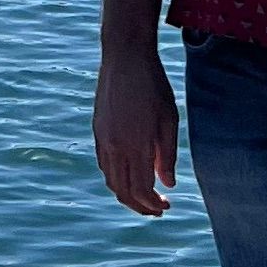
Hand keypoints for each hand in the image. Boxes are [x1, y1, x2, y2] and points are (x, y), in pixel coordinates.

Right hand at [94, 44, 178, 216]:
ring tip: (144, 196)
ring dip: (127, 194)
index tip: (166, 206)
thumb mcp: (169, 120)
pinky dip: (116, 177)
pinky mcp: (97, 131)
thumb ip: (167, 155)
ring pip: (111, 180)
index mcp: (136, 145)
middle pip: (123, 191)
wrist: (124, 58)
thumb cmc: (153, 86)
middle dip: (140, 206)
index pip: (141, 190)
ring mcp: (103, 139)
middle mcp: (115, 147)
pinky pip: (104, 164)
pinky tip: (130, 174)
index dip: (153, 204)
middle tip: (157, 209)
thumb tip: (168, 184)